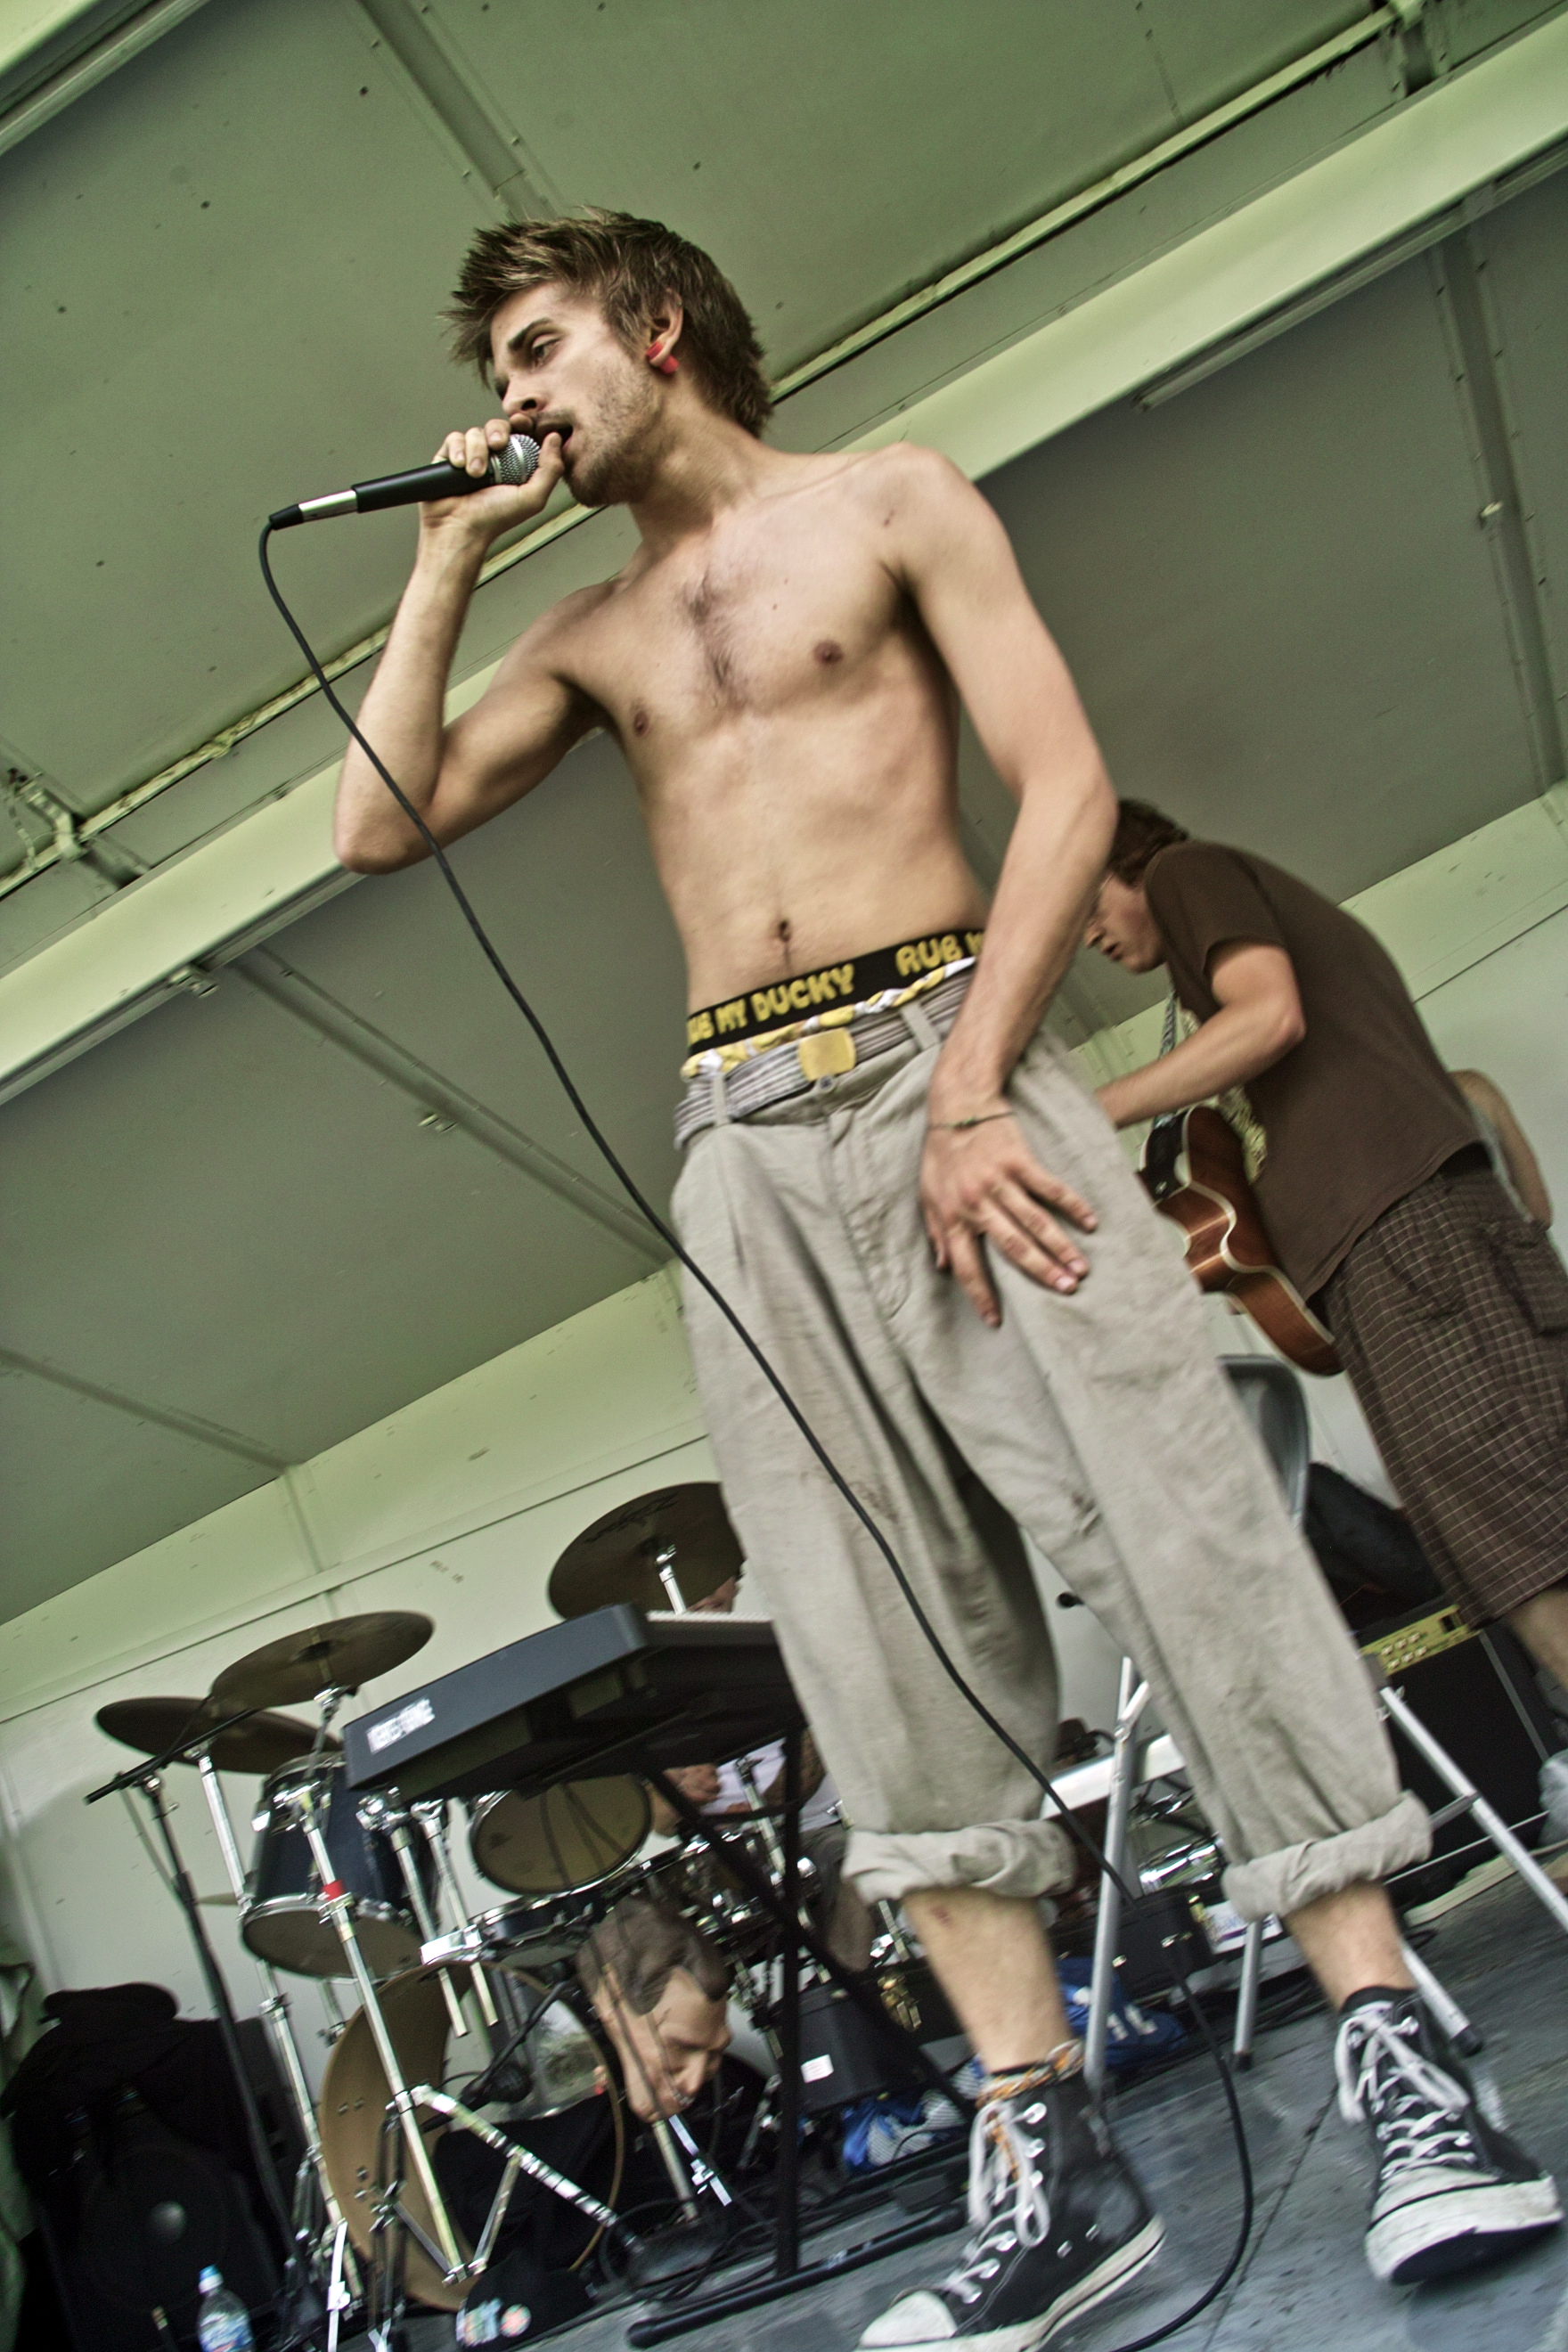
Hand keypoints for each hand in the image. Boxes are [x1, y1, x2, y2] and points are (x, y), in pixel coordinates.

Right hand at [419, 416, 563, 543]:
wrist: (459, 528)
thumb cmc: (495, 519)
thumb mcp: (533, 498)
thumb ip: (550, 469)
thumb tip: (554, 438)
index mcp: (514, 465)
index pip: (520, 433)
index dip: (521, 423)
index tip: (520, 422)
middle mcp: (493, 459)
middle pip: (497, 426)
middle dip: (498, 431)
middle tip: (497, 446)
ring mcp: (470, 457)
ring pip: (475, 432)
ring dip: (477, 451)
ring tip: (475, 474)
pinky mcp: (449, 457)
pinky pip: (454, 439)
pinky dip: (457, 450)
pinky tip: (460, 467)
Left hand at [920, 1110, 1096, 1326]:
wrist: (958, 1103)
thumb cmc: (941, 1153)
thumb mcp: (927, 1194)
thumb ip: (937, 1232)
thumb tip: (941, 1267)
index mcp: (953, 1215)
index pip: (966, 1266)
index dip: (980, 1295)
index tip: (996, 1320)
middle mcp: (976, 1201)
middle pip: (1012, 1246)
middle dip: (1040, 1272)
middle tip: (1064, 1291)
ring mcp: (1000, 1180)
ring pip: (1035, 1221)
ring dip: (1060, 1247)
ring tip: (1080, 1269)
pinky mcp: (1020, 1160)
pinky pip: (1049, 1188)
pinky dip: (1071, 1206)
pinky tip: (1089, 1223)